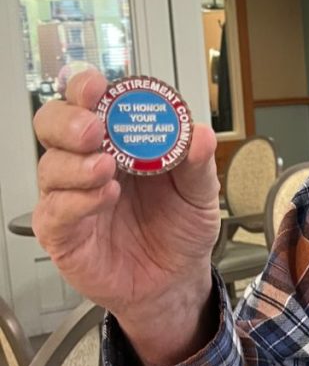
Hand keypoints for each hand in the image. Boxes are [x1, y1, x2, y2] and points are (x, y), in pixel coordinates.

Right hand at [33, 69, 222, 365]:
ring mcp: (71, 196)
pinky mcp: (63, 232)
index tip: (96, 86)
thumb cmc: (181, 227)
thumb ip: (199, 163)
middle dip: (69, 120)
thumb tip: (200, 133)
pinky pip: (56, 211)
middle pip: (53, 125)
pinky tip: (104, 197)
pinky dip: (77, 201)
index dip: (86, 89)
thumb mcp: (201, 192)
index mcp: (120, 141)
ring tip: (106, 169)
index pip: (90, 103)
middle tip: (94, 130)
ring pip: (50, 166)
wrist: (176, 279)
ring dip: (76, 163)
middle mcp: (88, 161)